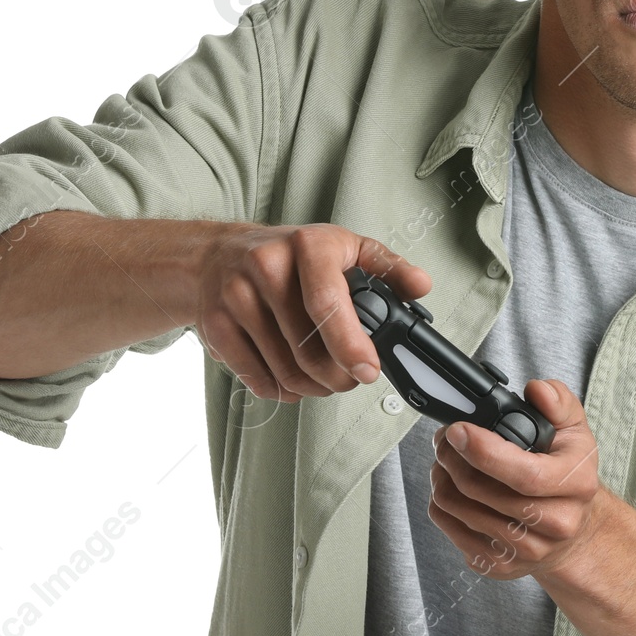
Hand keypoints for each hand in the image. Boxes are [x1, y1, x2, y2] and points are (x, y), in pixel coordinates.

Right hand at [194, 222, 430, 402]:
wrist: (216, 255)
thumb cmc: (290, 255)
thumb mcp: (343, 247)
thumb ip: (386, 268)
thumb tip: (420, 285)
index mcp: (307, 245)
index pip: (328, 302)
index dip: (350, 344)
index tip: (368, 370)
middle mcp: (266, 265)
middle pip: (308, 348)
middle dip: (337, 376)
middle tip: (350, 378)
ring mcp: (236, 296)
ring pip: (285, 370)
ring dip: (312, 387)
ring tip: (322, 378)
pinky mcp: (215, 326)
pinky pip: (257, 378)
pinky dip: (281, 390)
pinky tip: (290, 378)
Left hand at [427, 377, 602, 582]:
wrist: (575, 529)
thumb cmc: (568, 474)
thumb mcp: (573, 430)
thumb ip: (557, 402)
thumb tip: (537, 391)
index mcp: (576, 484)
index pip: (524, 475)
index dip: (484, 451)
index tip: (459, 430)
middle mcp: (556, 523)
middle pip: (483, 492)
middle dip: (453, 458)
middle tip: (446, 438)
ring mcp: (528, 550)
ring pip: (461, 511)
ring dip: (442, 478)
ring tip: (446, 459)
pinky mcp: (502, 566)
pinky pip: (453, 532)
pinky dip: (442, 506)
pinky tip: (451, 487)